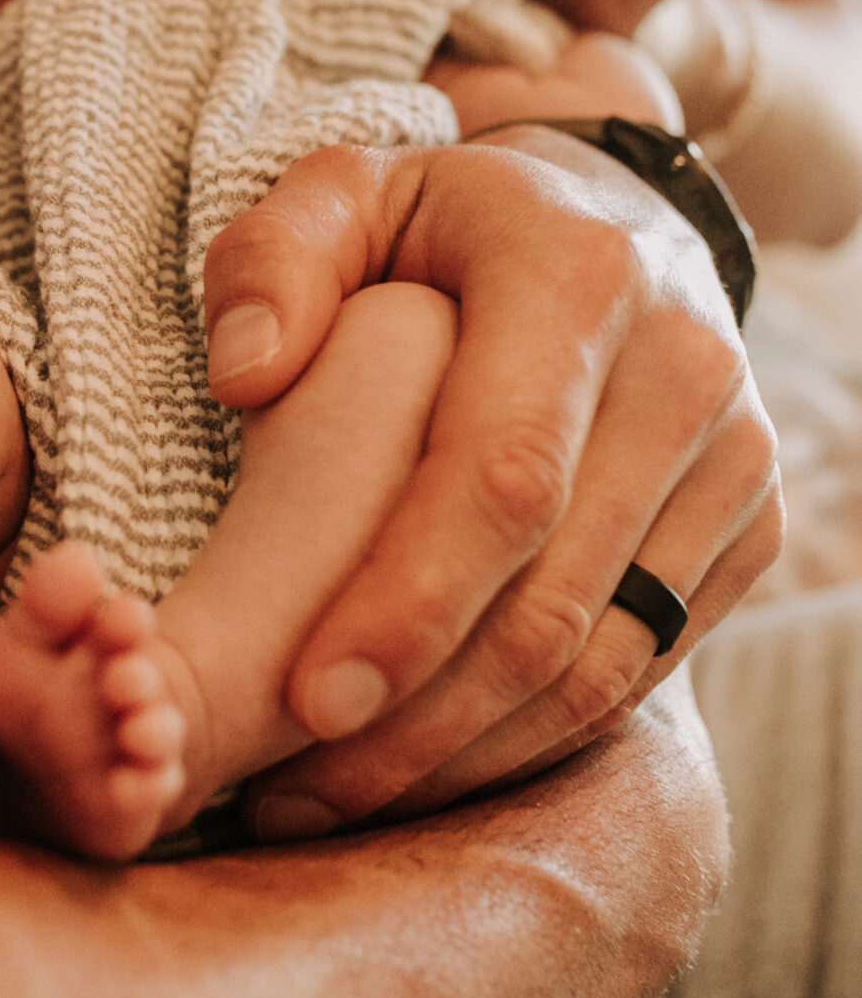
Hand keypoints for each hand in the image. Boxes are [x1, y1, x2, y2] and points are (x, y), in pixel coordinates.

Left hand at [201, 131, 781, 839]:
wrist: (607, 218)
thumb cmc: (437, 227)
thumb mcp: (340, 196)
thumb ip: (270, 262)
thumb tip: (247, 375)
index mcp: (579, 280)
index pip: (500, 474)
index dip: (407, 601)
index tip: (305, 699)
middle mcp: (685, 368)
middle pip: (553, 593)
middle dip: (418, 715)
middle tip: (291, 792)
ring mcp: (735, 457)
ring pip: (604, 657)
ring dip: (464, 753)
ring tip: (328, 801)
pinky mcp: (751, 528)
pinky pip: (641, 669)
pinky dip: (530, 740)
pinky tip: (419, 770)